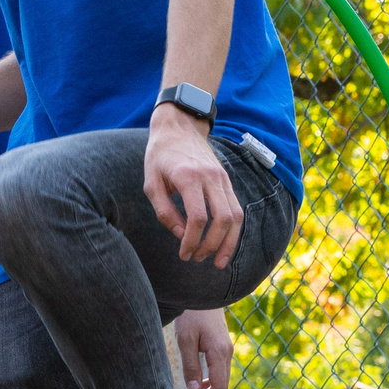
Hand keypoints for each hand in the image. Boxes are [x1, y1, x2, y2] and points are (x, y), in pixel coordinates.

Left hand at [145, 106, 242, 265]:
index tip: (184, 254)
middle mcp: (210, 177)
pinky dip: (233, 231)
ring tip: (217, 261)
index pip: (198, 217)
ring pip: (236, 216)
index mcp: (188, 177)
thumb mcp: (151, 182)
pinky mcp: (227, 181)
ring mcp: (223, 178)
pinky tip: (225, 245)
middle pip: (222, 219)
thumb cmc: (160, 155)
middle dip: (212, 245)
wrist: (180, 127)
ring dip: (229, 243)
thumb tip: (181, 235)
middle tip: (197, 258)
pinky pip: (237, 209)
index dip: (192, 241)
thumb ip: (164, 211)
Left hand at [173, 308, 232, 388]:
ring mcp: (226, 349)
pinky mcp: (222, 346)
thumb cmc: (192, 314)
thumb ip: (190, 365)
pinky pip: (219, 370)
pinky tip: (197, 385)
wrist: (202, 291)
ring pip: (221, 379)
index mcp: (219, 353)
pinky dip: (209, 381)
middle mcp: (227, 353)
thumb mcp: (185, 339)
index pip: (218, 387)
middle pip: (221, 386)